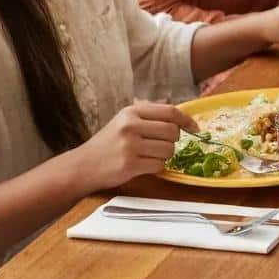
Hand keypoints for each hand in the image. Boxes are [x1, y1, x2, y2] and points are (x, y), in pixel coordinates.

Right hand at [72, 101, 198, 190]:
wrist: (82, 166)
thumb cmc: (108, 144)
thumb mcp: (124, 121)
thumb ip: (149, 116)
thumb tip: (181, 116)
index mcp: (131, 112)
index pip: (170, 112)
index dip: (187, 120)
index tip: (195, 128)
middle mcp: (130, 126)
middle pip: (172, 132)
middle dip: (172, 141)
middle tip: (159, 145)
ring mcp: (129, 145)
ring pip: (169, 150)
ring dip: (164, 155)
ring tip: (147, 155)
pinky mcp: (129, 164)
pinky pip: (160, 165)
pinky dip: (157, 167)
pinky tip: (143, 165)